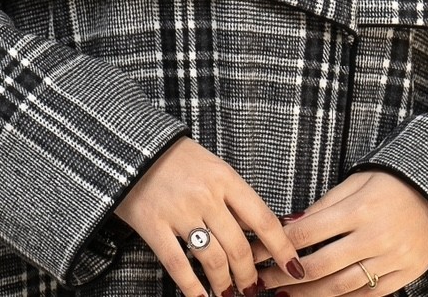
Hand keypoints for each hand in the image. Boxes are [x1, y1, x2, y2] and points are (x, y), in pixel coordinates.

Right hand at [115, 137, 302, 296]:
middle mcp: (206, 195)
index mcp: (225, 177)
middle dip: (249, 275)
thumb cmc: (177, 158)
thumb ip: (233, 196)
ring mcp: (179, 211)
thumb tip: (261, 231)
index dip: (282, 249)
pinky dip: (193, 289)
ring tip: (229, 296)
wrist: (133, 144)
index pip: (263, 219)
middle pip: (239, 247)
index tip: (294, 268)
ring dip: (225, 286)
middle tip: (253, 289)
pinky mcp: (153, 225)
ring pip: (213, 260)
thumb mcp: (212, 166)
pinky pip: (178, 265)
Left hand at [253, 170, 427, 294]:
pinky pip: (366, 293)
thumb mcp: (358, 181)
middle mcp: (374, 237)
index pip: (308, 232)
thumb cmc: (393, 181)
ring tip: (283, 296)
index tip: (255, 252)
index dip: (277, 244)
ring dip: (307, 295)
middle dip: (285, 276)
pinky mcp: (403, 276)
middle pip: (319, 266)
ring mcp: (390, 260)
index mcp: (359, 208)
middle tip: (259, 282)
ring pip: (340, 287)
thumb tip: (289, 223)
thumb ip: (325, 204)